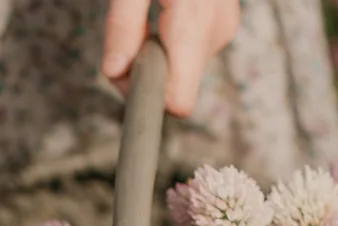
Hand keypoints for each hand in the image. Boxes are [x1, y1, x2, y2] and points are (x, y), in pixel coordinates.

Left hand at [102, 0, 240, 117]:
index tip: (125, 70)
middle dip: (145, 70)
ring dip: (158, 55)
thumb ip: (122, 25)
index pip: (178, 102)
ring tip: (151, 15)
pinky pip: (190, 54)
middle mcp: (215, 34)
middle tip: (130, 32)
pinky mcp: (223, 26)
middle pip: (176, 89)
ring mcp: (223, 31)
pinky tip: (167, 12)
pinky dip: (171, 44)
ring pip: (182, 72)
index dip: (147, 95)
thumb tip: (114, 72)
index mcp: (194, 24)